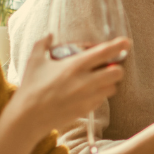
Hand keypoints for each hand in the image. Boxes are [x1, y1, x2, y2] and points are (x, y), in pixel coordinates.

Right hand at [7, 36, 129, 133]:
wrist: (27, 118)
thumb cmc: (30, 87)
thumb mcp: (34, 61)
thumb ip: (42, 44)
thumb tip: (50, 35)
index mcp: (74, 65)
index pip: (104, 53)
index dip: (118, 46)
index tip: (127, 42)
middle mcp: (85, 81)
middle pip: (117, 72)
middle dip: (116, 67)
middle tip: (109, 66)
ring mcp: (87, 97)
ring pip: (113, 88)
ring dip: (109, 82)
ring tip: (98, 80)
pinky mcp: (86, 110)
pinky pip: (102, 100)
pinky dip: (100, 95)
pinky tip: (88, 92)